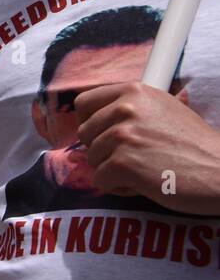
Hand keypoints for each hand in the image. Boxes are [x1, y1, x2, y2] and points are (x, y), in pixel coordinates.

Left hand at [75, 81, 219, 214]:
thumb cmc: (195, 145)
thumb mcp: (164, 109)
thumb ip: (132, 108)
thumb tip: (98, 116)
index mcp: (133, 91)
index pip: (84, 103)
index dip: (90, 122)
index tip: (103, 135)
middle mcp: (125, 109)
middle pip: (84, 134)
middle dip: (102, 150)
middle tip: (132, 159)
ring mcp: (122, 136)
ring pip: (91, 159)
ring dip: (112, 170)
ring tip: (144, 171)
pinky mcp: (123, 163)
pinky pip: (100, 181)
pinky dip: (118, 188)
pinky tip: (144, 185)